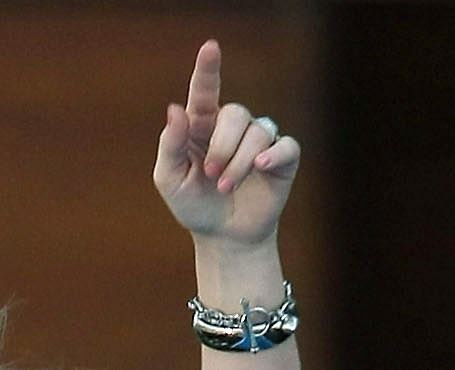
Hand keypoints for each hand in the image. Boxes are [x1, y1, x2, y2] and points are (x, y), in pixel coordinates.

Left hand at [155, 38, 299, 245]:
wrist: (223, 237)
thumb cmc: (194, 206)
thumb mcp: (171, 180)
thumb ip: (169, 145)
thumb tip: (174, 109)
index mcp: (203, 125)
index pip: (205, 90)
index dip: (208, 68)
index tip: (210, 47)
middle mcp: (233, 127)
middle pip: (235, 114)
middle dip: (222, 146)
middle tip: (211, 175)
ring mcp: (259, 141)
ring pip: (257, 133)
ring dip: (239, 162)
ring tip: (225, 187)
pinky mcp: (281, 159)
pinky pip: (285, 146)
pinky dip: (273, 154)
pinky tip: (260, 166)